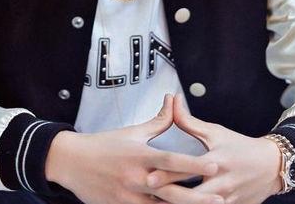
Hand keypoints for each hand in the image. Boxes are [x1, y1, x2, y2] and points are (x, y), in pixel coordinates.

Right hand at [46, 93, 221, 203]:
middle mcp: (136, 178)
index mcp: (140, 155)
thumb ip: (158, 121)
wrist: (72, 162)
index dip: (194, 164)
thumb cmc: (105, 144)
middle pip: (171, 191)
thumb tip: (173, 100)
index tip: (215, 165)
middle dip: (197, 198)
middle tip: (222, 198)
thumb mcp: (132, 131)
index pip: (172, 160)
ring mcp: (128, 197)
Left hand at [144, 93, 282, 203]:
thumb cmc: (240, 147)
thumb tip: (173, 102)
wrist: (271, 166)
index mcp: (216, 162)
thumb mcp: (216, 132)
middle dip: (170, 197)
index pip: (188, 169)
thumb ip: (190, 122)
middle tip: (148, 193)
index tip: (149, 176)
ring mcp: (227, 201)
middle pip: (192, 196)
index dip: (167, 175)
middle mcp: (221, 184)